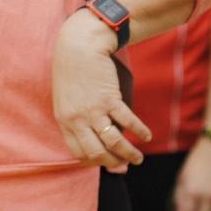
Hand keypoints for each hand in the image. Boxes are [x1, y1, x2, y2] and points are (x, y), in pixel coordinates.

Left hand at [52, 11, 149, 170]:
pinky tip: (146, 136)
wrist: (79, 46)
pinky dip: (139, 131)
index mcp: (64, 121)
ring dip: (129, 154)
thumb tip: (92, 135)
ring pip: (113, 142)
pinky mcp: (109, 98)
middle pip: (97, 153)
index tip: (108, 162)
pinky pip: (127, 121)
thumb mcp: (67, 99)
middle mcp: (77, 120)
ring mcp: (93, 110)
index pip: (79, 153)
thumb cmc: (73, 72)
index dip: (96, 162)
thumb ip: (76, 118)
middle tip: (126, 164)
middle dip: (114, 163)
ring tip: (139, 159)